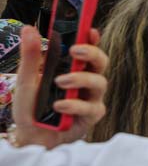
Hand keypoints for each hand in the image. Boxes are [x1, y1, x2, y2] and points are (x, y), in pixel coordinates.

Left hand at [13, 26, 107, 147]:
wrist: (29, 136)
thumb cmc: (32, 107)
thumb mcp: (27, 79)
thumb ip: (31, 55)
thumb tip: (29, 29)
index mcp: (73, 68)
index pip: (87, 49)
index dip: (92, 38)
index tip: (88, 29)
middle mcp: (86, 81)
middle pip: (101, 62)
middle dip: (92, 53)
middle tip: (75, 51)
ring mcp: (91, 99)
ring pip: (100, 83)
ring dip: (80, 79)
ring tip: (59, 82)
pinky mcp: (91, 117)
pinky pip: (91, 108)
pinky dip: (74, 105)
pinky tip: (58, 106)